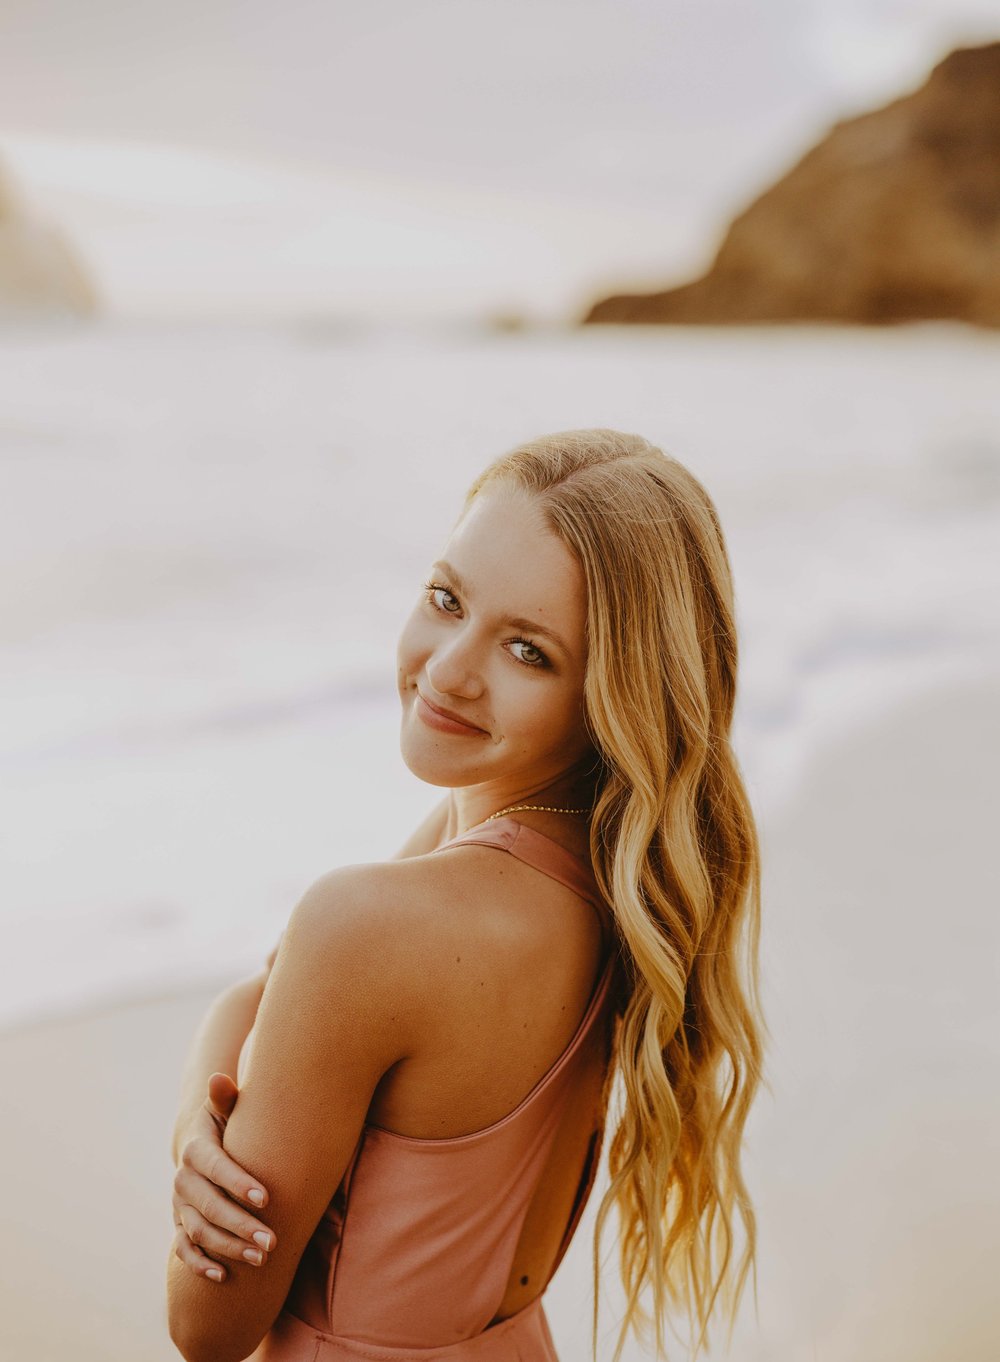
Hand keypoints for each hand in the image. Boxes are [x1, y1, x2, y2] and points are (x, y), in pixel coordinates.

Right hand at [172, 1072, 277, 1282]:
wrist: (203, 1146)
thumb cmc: (227, 1124)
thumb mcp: (225, 1108)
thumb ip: (227, 1098)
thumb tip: (218, 1079)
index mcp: (196, 1148)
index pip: (215, 1166)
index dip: (237, 1183)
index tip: (266, 1198)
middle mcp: (183, 1179)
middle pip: (209, 1207)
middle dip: (240, 1226)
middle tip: (272, 1241)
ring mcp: (179, 1205)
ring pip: (199, 1232)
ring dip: (229, 1248)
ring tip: (262, 1259)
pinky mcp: (179, 1223)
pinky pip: (184, 1249)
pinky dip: (200, 1265)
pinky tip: (223, 1276)